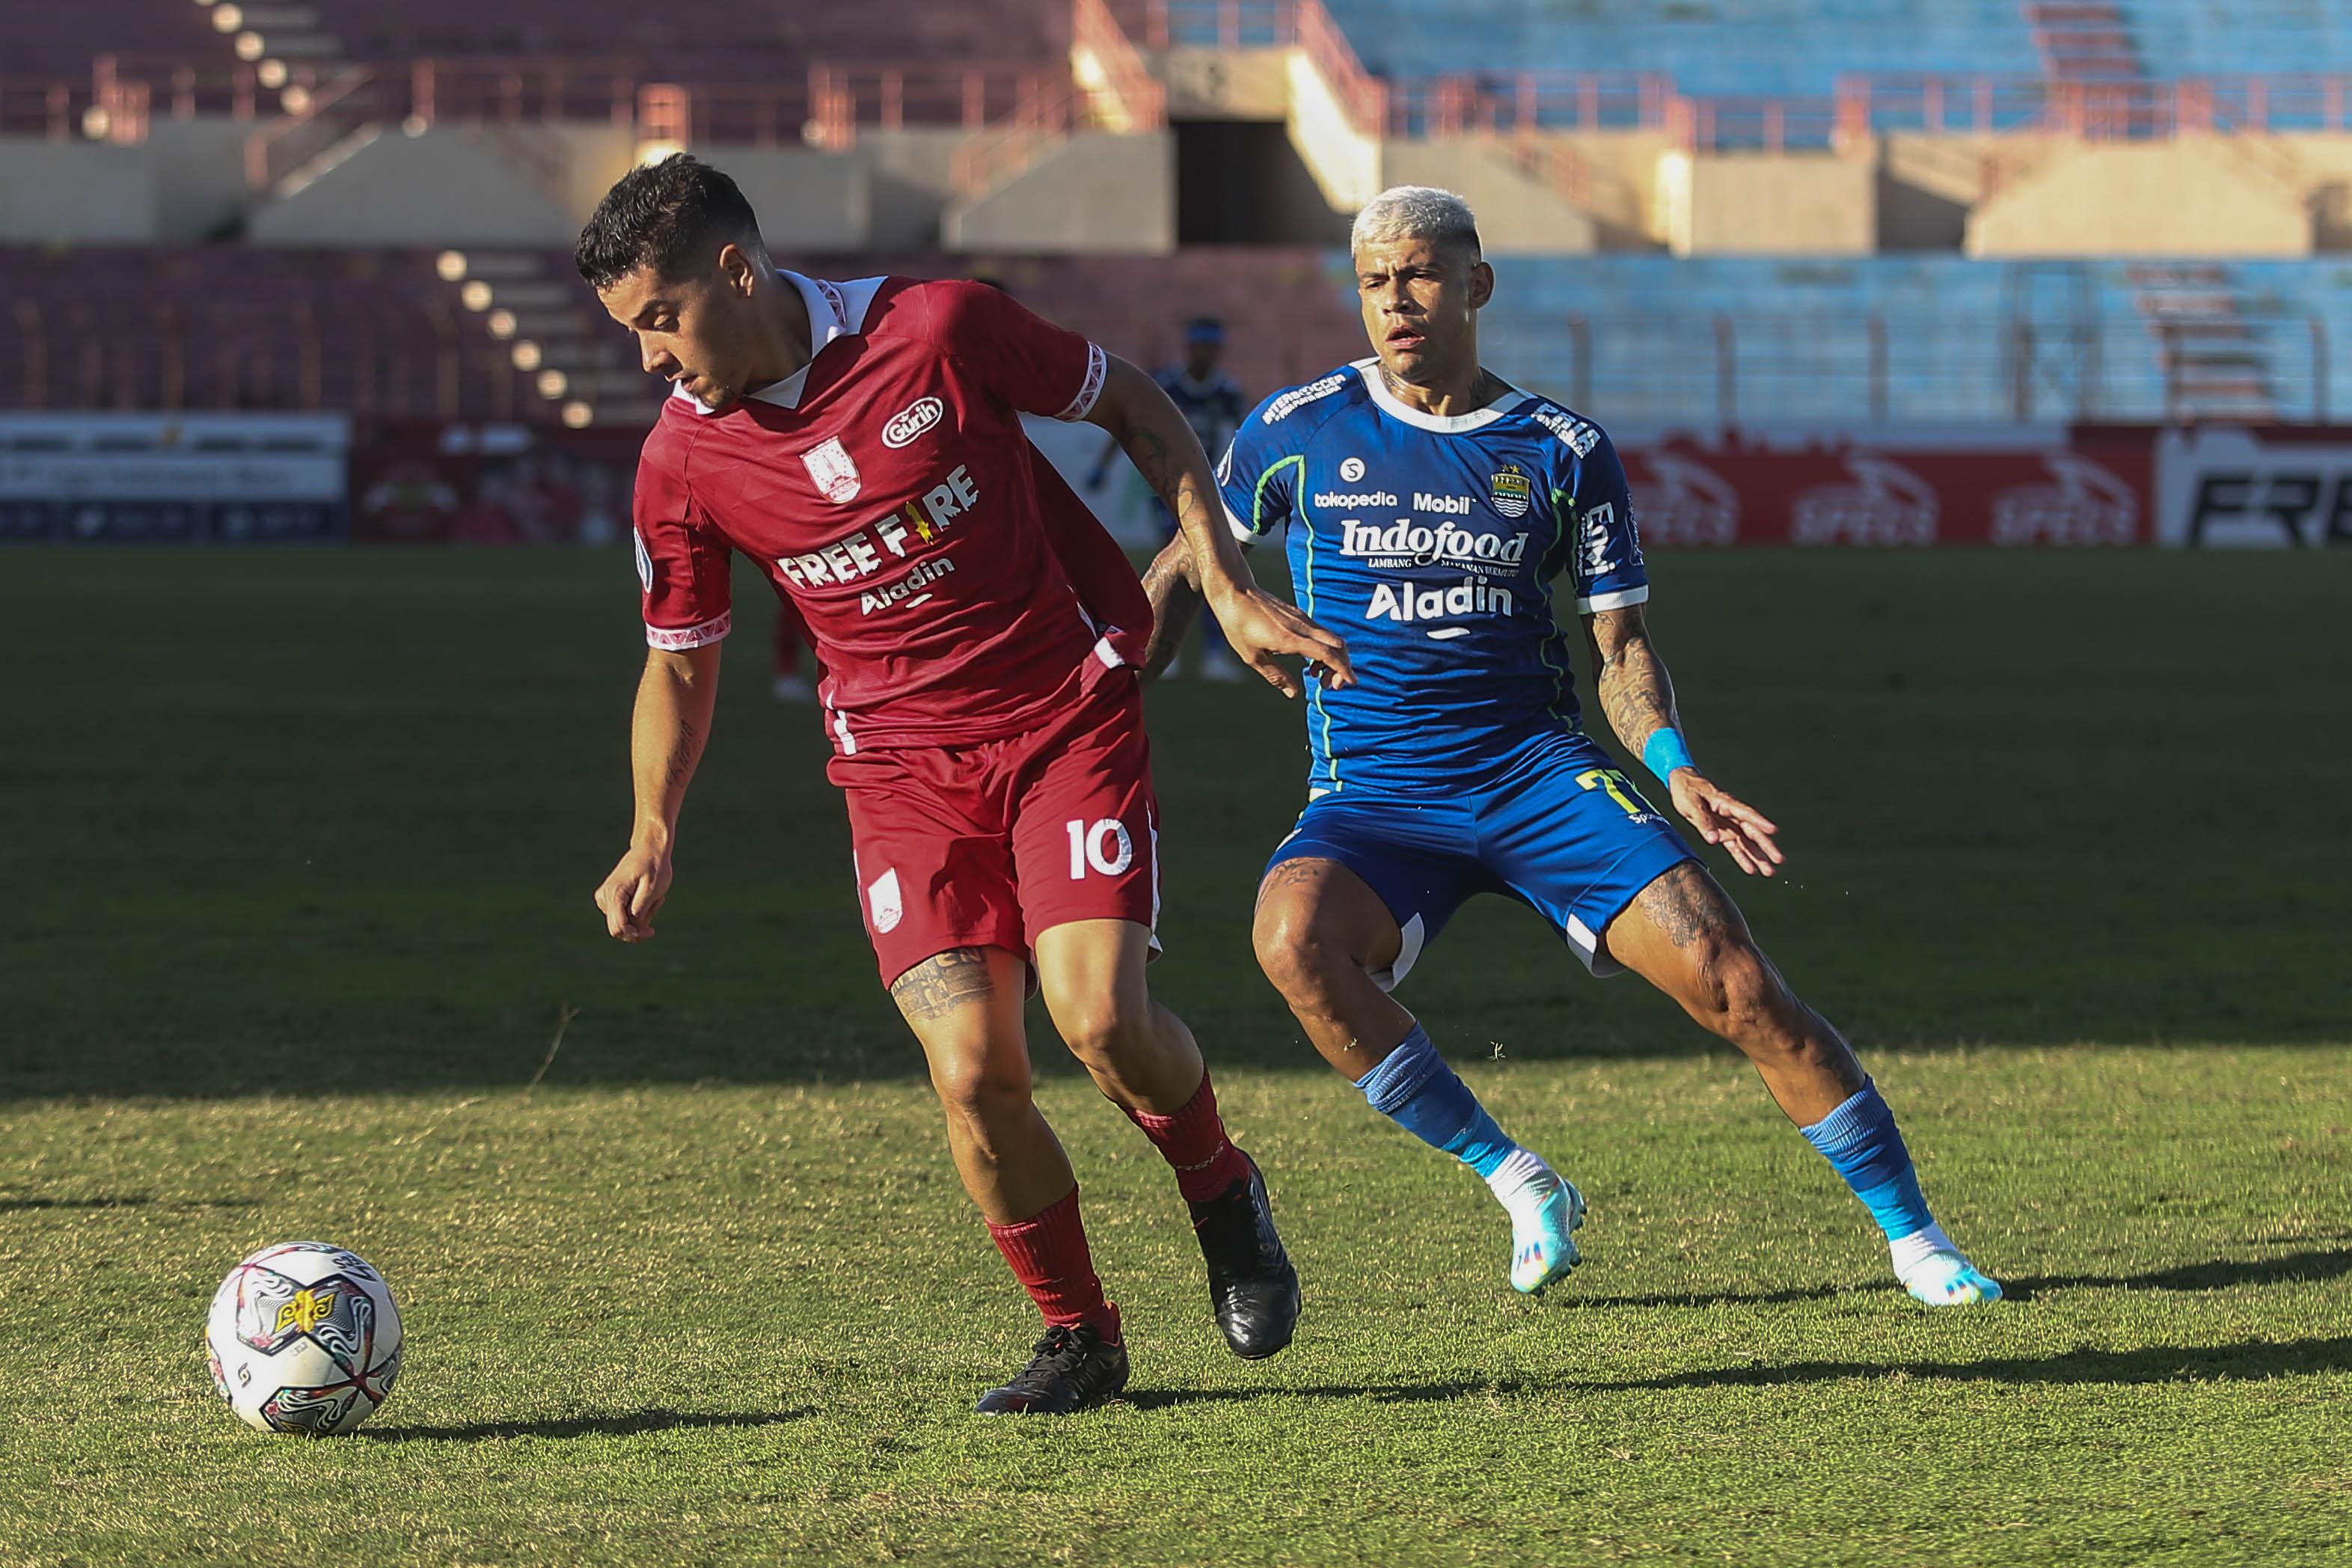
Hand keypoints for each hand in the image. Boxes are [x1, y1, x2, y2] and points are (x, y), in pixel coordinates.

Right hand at [595, 842, 673, 940]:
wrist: (649, 849)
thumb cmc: (654, 866)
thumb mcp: (653, 888)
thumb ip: (640, 910)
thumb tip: (631, 929)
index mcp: (614, 894)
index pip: (618, 928)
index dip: (635, 935)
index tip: (651, 931)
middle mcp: (604, 897)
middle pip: (619, 929)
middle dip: (639, 925)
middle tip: (656, 904)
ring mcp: (604, 899)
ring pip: (623, 923)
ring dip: (641, 917)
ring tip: (653, 897)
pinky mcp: (608, 900)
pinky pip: (623, 916)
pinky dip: (638, 912)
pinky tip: (647, 897)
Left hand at [1202, 581, 1354, 697]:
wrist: (1235, 592)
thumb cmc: (1238, 624)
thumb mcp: (1252, 657)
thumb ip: (1275, 676)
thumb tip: (1293, 693)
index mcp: (1291, 639)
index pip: (1327, 654)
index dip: (1342, 669)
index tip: (1351, 682)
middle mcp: (1302, 626)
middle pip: (1337, 644)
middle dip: (1342, 666)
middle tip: (1330, 685)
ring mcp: (1302, 619)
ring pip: (1331, 638)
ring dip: (1332, 658)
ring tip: (1315, 675)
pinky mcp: (1299, 615)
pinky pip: (1321, 633)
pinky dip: (1324, 649)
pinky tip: (1309, 661)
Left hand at [1667, 770, 1783, 877]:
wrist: (1681, 784)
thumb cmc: (1687, 790)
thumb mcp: (1691, 804)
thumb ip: (1703, 822)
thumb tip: (1714, 840)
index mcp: (1726, 803)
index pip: (1746, 814)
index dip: (1760, 822)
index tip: (1774, 830)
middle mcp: (1732, 815)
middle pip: (1752, 832)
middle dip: (1766, 846)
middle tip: (1780, 859)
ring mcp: (1729, 824)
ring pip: (1747, 842)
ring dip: (1758, 857)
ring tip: (1770, 872)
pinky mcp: (1722, 832)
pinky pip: (1734, 847)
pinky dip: (1742, 858)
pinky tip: (1752, 870)